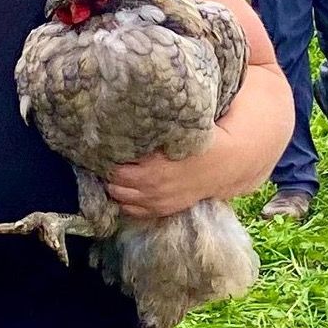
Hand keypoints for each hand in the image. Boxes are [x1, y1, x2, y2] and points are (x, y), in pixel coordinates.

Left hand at [106, 128, 238, 218]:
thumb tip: (133, 115)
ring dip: (114, 186)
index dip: (107, 156)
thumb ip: (154, 129)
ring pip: (120, 198)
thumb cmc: (199, 143)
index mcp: (153, 167)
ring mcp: (157, 201)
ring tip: (113, 172)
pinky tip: (124, 189)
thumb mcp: (177, 133)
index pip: (116, 167)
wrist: (223, 165)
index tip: (104, 146)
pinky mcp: (163, 209)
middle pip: (114, 183)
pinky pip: (133, 211)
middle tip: (107, 158)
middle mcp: (152, 187)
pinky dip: (124, 201)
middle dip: (108, 171)